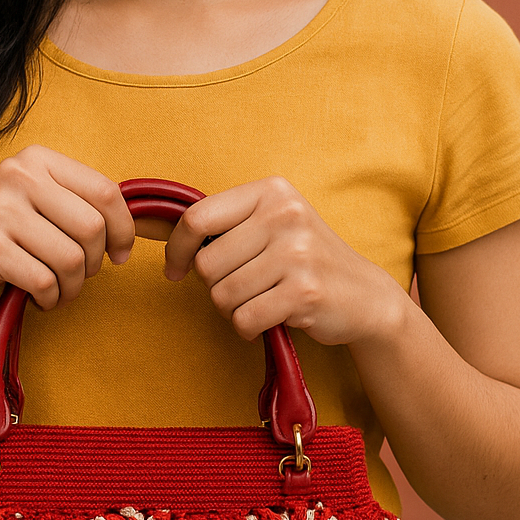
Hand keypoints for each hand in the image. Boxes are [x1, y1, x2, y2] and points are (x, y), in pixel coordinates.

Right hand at [0, 146, 135, 320]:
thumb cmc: (5, 243)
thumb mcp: (44, 210)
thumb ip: (85, 207)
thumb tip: (145, 225)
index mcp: (36, 160)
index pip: (105, 192)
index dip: (124, 229)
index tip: (119, 254)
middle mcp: (17, 175)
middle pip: (92, 227)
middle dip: (94, 263)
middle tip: (77, 276)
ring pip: (72, 259)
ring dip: (72, 287)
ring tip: (57, 290)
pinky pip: (46, 281)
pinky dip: (50, 299)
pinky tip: (38, 298)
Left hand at [164, 177, 403, 345]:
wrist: (364, 295)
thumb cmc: (304, 260)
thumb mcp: (271, 225)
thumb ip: (224, 225)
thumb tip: (154, 231)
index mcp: (271, 191)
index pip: (197, 218)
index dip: (176, 250)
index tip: (175, 270)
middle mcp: (284, 215)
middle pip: (206, 263)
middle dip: (215, 286)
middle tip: (244, 288)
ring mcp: (297, 252)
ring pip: (222, 295)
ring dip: (234, 309)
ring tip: (260, 301)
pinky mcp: (304, 291)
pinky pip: (245, 319)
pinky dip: (249, 328)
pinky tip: (269, 319)